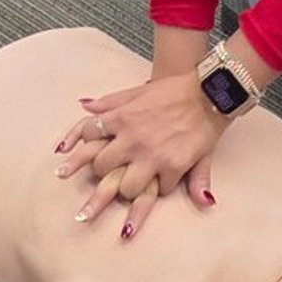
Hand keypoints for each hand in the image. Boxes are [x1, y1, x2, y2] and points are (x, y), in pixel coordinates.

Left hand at [55, 73, 226, 238]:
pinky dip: (160, 189)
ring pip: (126, 188)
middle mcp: (132, 139)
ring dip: (128, 190)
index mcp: (121, 119)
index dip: (79, 149)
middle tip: (106, 178)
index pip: (88, 135)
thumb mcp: (137, 92)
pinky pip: (159, 190)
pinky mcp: (173, 167)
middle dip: (102, 175)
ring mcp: (152, 155)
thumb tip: (84, 104)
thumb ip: (110, 102)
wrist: (208, 93)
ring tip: (132, 188)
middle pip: (101, 168)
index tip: (73, 163)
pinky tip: (162, 184)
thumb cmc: (173, 91)